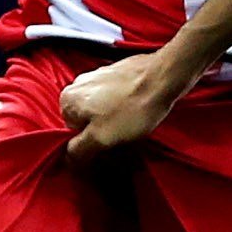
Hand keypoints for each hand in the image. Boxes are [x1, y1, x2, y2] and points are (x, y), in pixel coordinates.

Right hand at [59, 51, 189, 158]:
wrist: (163, 78)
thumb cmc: (133, 108)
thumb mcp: (100, 138)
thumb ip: (79, 150)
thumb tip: (69, 158)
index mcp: (68, 100)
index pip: (71, 133)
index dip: (90, 143)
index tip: (108, 143)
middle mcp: (78, 84)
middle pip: (86, 120)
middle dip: (102, 129)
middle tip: (121, 132)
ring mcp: (98, 76)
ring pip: (101, 109)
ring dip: (114, 118)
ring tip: (132, 120)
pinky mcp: (116, 73)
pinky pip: (114, 98)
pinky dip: (124, 106)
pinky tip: (137, 109)